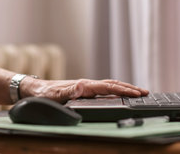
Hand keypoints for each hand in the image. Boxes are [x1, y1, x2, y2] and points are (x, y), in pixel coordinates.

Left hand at [20, 78, 148, 102]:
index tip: (136, 93)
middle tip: (145, 92)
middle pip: (112, 84)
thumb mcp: (54, 95)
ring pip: (109, 86)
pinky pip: (103, 90)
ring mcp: (85, 87)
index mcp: (83, 85)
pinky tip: (119, 95)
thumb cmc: (43, 94)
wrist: (33, 89)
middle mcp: (86, 84)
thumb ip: (67, 92)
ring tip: (138, 92)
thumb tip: (81, 87)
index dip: (123, 90)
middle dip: (129, 88)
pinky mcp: (82, 91)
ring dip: (124, 88)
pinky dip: (115, 91)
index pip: (108, 87)